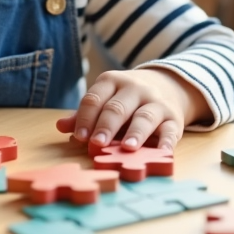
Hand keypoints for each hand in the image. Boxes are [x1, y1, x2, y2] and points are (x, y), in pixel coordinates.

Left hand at [55, 67, 210, 152]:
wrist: (167, 85)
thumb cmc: (126, 99)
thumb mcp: (105, 99)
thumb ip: (85, 114)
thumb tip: (60, 126)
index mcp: (112, 81)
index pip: (94, 99)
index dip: (85, 119)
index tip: (79, 138)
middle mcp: (135, 88)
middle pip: (117, 107)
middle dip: (106, 126)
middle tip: (96, 144)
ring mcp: (156, 102)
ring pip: (144, 117)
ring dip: (135, 133)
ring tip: (126, 148)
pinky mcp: (174, 118)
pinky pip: (170, 130)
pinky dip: (166, 142)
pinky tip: (161, 152)